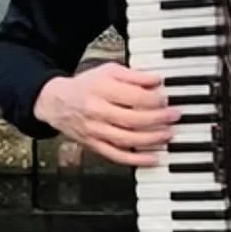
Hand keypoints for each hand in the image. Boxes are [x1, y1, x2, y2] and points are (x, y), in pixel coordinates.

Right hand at [34, 61, 179, 167]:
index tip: (166, 99)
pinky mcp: (94, 145)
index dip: (153, 99)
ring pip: (127, 139)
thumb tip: (156, 80)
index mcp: (101, 90)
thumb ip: (133, 75)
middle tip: (174, 116)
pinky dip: (136, 159)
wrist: (56, 103)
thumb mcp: (108, 71)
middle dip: (157, 119)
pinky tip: (152, 158)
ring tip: (168, 135)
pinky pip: (116, 156)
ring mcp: (95, 131)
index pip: (133, 97)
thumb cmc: (86, 86)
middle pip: (132, 119)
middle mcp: (97, 112)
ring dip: (151, 139)